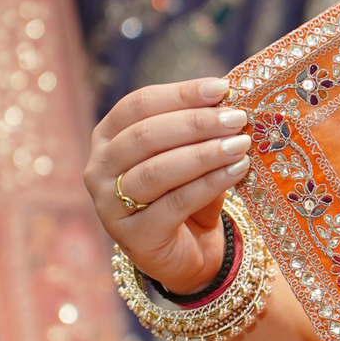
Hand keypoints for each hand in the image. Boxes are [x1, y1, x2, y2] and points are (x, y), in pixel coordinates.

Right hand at [85, 77, 250, 292]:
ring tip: (240, 144)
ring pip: (157, 171)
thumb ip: (202, 131)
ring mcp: (109, 205)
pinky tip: (236, 171)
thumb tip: (231, 100)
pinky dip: (209, 184)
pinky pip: (175, 203)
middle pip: (145, 136)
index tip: (221, 88)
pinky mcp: (134, 237)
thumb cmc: (187, 192)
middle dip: (195, 123)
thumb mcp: (192, 155)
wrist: (188, 252)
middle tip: (236, 118)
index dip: (181, 94)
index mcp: (108, 136)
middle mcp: (99, 168)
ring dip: (203, 154)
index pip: (139, 105)